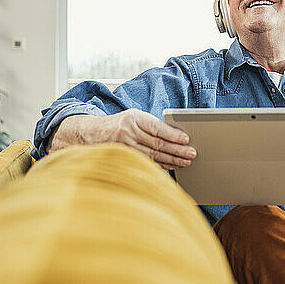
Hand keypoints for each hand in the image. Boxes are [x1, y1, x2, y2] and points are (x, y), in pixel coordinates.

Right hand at [51, 109, 195, 169]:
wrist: (92, 134)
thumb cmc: (119, 124)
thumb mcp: (134, 117)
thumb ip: (151, 125)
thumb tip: (176, 135)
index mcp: (134, 118)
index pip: (157, 128)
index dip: (173, 134)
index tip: (186, 139)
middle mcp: (128, 132)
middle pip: (157, 143)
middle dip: (177, 150)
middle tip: (192, 154)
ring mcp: (124, 146)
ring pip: (153, 155)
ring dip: (171, 160)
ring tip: (185, 162)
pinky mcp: (123, 158)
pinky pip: (145, 162)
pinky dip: (160, 165)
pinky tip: (171, 166)